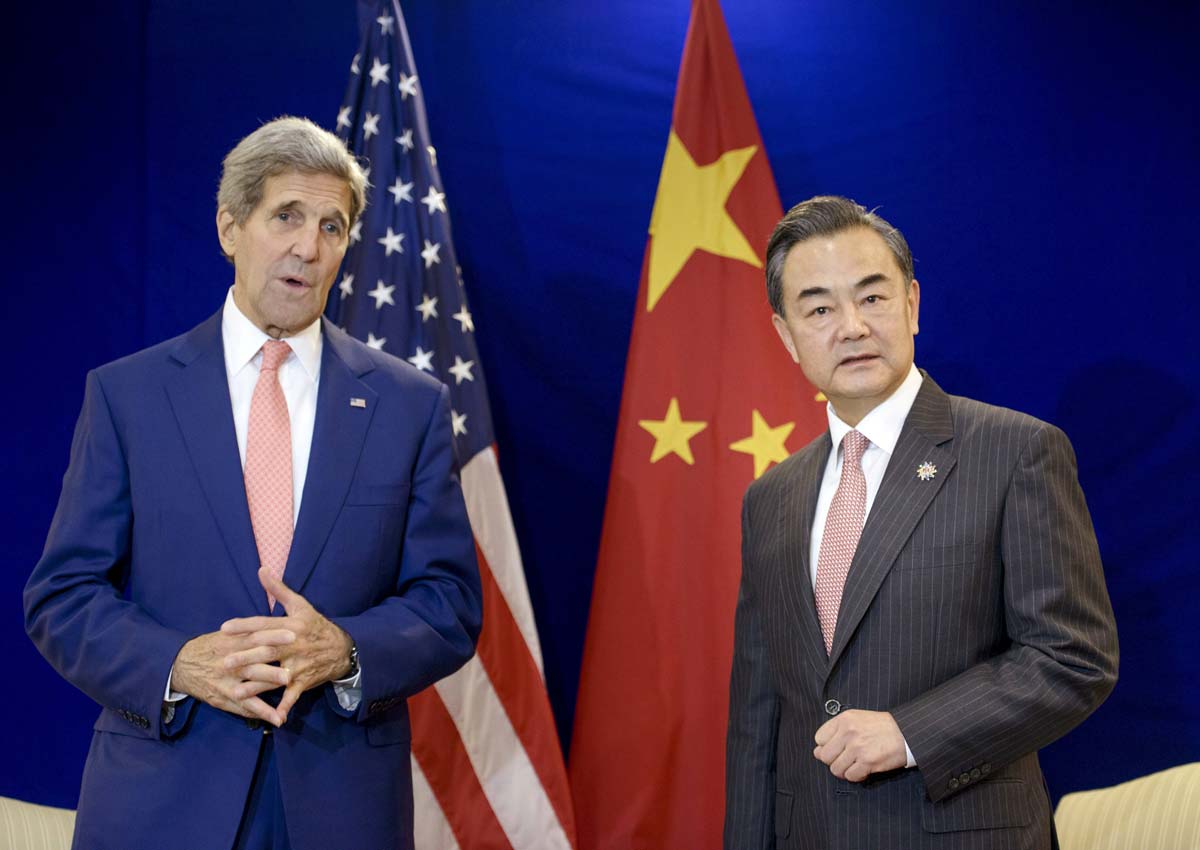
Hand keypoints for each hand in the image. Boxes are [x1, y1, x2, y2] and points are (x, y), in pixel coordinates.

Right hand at [171, 628, 293, 725]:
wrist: (179, 665)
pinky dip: (261, 713)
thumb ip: (248, 630)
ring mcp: (226, 682)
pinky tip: (277, 719)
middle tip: (292, 671)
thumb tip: (273, 618)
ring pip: (250, 687)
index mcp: (231, 643)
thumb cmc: (210, 647)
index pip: (255, 638)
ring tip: (288, 689)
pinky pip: (244, 707)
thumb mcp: (225, 635)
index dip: (274, 636)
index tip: (293, 635)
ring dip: (268, 688)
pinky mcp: (223, 698)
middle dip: (272, 669)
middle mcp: (229, 663)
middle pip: (253, 664)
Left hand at [220, 568, 353, 724]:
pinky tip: (273, 716)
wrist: (345, 647)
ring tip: (236, 692)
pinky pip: (293, 695)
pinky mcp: (305, 681)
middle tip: (225, 662)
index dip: (245, 625)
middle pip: (267, 651)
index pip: (264, 624)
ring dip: (256, 686)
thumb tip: (261, 569)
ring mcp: (300, 665)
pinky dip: (285, 706)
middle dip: (245, 657)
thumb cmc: (317, 626)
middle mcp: (294, 645)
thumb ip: (279, 589)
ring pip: (275, 676)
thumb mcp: (301, 605)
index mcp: (291, 626)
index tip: (224, 628)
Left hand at [813, 709, 906, 781]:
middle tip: (845, 760)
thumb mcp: (857, 719)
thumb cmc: (881, 727)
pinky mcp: (868, 762)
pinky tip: (863, 770)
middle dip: (833, 761)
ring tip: (854, 766)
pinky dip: (856, 776)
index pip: (819, 739)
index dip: (826, 747)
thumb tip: (817, 752)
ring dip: (844, 771)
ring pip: (836, 769)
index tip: (836, 749)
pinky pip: (850, 776)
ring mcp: (857, 748)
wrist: (906, 732)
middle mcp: (848, 732)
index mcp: (843, 719)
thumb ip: (836, 732)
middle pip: (825, 756)